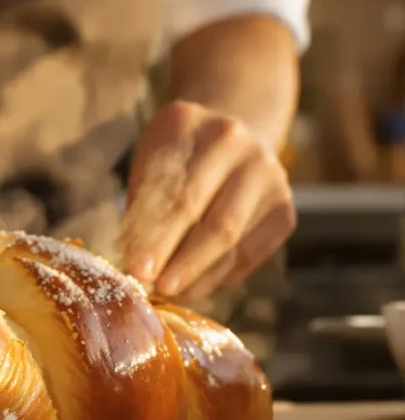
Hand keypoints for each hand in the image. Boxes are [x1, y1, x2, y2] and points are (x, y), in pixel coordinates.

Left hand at [122, 101, 295, 300]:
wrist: (229, 142)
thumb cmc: (174, 159)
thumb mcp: (148, 163)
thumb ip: (142, 205)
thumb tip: (136, 262)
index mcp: (193, 125)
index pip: (177, 192)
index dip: (157, 236)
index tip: (137, 269)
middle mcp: (240, 146)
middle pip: (211, 219)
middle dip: (180, 261)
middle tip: (155, 288)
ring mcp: (269, 178)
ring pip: (232, 240)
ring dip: (198, 276)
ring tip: (169, 294)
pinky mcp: (283, 212)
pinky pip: (248, 255)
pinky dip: (218, 277)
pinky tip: (192, 288)